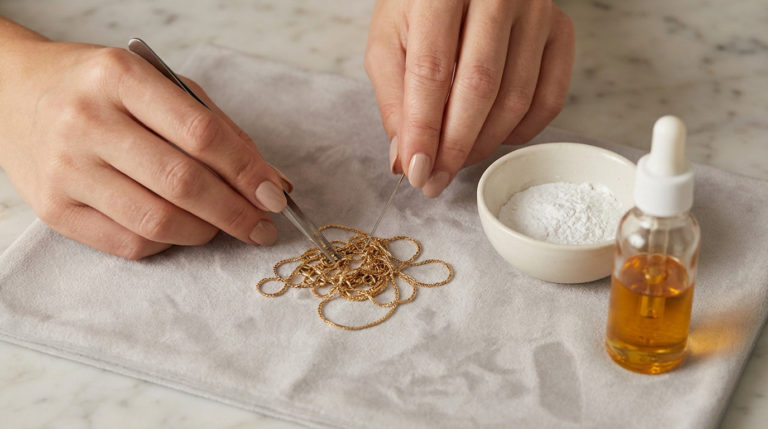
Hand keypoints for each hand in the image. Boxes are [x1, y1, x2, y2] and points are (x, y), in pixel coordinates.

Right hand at [0, 36, 291, 258]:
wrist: (14, 94)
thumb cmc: (102, 90)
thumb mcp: (161, 86)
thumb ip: (219, 130)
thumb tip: (273, 182)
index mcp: (120, 78)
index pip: (201, 133)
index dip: (247, 171)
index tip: (275, 196)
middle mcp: (86, 121)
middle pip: (182, 182)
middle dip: (236, 212)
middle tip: (262, 226)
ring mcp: (65, 169)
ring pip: (158, 221)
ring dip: (207, 233)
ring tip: (224, 227)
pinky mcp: (54, 211)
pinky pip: (129, 243)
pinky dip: (169, 243)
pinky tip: (181, 229)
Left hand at [365, 0, 573, 196]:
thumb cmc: (422, 5)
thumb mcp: (390, 38)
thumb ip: (395, 98)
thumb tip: (406, 158)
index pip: (432, 71)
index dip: (424, 130)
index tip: (415, 171)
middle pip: (480, 88)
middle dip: (455, 147)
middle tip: (435, 181)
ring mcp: (537, 11)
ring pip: (516, 99)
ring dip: (484, 144)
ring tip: (456, 161)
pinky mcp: (561, 30)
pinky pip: (549, 98)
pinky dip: (521, 131)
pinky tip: (494, 136)